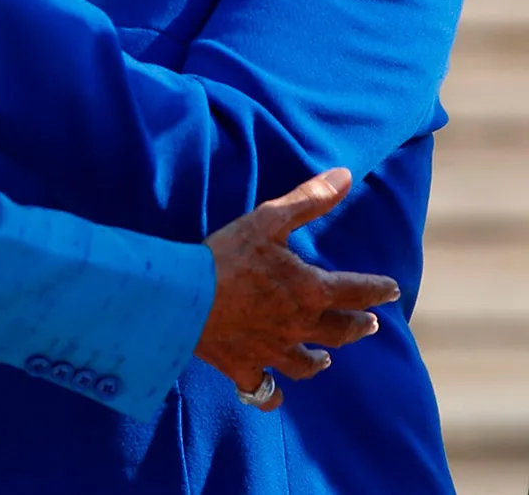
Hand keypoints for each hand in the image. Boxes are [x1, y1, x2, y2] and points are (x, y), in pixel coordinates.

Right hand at [196, 168, 397, 410]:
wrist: (182, 298)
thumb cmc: (226, 256)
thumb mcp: (267, 219)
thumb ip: (308, 200)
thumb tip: (344, 176)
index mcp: (310, 291)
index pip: (356, 291)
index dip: (376, 289)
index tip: (391, 289)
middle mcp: (299, 325)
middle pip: (340, 331)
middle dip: (357, 326)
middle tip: (369, 324)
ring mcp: (272, 350)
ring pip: (308, 363)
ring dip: (321, 360)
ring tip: (327, 358)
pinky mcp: (243, 367)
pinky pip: (263, 389)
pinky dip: (269, 394)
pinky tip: (272, 396)